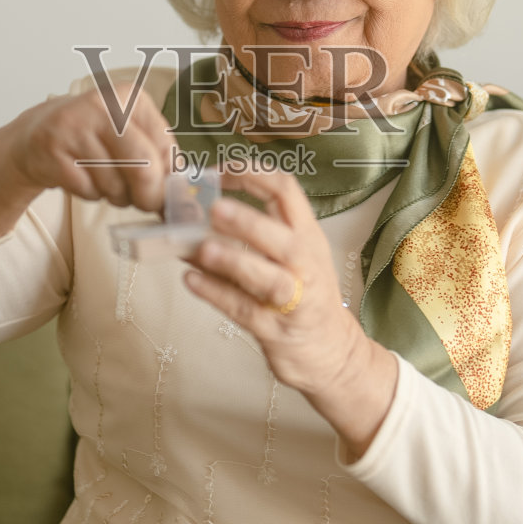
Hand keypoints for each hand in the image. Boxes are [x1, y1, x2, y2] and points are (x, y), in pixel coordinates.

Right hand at [0, 79, 171, 242]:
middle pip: (144, 168)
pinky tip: (84, 179)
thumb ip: (159, 157)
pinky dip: (92, 195)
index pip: (165, 148)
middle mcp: (104, 105)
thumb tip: (184, 196)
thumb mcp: (129, 134)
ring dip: (117, 196)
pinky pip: (88, 190)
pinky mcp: (52, 149)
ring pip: (115, 185)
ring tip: (107, 182)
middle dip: (149, 197)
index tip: (171, 198)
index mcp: (131, 97)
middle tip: (146, 204)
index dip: (171, 180)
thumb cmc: (93, 138)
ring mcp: (75, 126)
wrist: (35, 135)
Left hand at [180, 167, 396, 455]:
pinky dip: (217, 295)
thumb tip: (190, 216)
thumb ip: (246, 237)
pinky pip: (246, 311)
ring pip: (269, 279)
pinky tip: (192, 281)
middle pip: (283, 238)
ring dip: (234, 261)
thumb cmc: (303, 297)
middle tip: (213, 208)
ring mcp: (295, 300)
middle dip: (248, 221)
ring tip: (202, 248)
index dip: (253, 176)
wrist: (332, 352)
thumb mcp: (286, 259)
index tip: (218, 171)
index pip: (287, 193)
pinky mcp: (278, 330)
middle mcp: (306, 265)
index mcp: (307, 236)